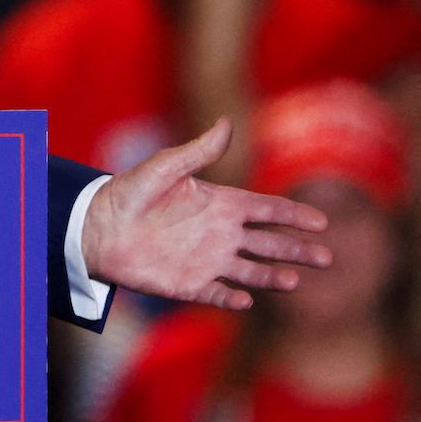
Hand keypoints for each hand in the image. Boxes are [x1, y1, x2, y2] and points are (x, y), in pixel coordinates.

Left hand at [83, 117, 330, 309]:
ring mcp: (207, 261)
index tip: (321, 221)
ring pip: (251, 272)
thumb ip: (199, 151)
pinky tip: (246, 299)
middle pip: (269, 244)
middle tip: (326, 257)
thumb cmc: (128, 192)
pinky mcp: (189, 284)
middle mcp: (220, 234)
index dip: (293, 215)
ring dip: (272, 277)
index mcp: (220, 204)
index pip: (266, 210)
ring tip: (293, 280)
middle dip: (297, 250)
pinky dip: (233, 299)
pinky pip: (218, 294)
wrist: (95, 227)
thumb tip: (227, 121)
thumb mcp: (165, 167)